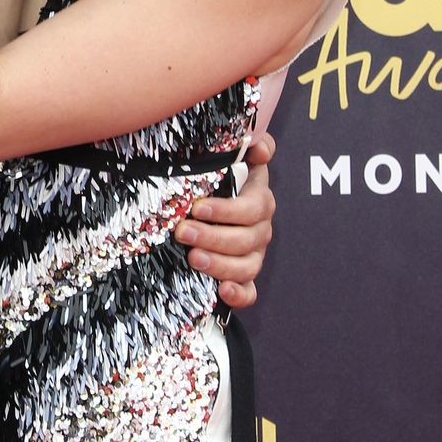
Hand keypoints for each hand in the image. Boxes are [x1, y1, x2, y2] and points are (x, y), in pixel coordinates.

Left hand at [175, 132, 276, 311]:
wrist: (205, 206)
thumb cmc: (216, 179)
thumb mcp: (229, 158)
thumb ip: (248, 145)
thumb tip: (258, 147)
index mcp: (258, 200)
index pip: (252, 208)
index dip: (226, 210)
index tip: (197, 207)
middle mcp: (260, 229)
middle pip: (245, 239)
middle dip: (212, 236)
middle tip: (182, 232)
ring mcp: (253, 255)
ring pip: (246, 266)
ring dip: (220, 264)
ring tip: (193, 259)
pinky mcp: (244, 278)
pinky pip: (249, 292)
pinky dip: (238, 295)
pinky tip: (222, 291)